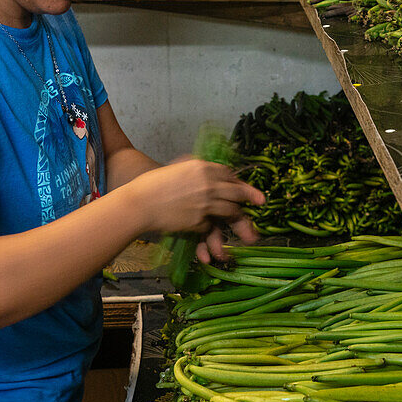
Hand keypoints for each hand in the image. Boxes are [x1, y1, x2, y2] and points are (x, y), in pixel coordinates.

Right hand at [131, 158, 262, 256]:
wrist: (140, 203)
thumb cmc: (154, 184)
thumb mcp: (178, 168)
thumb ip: (197, 168)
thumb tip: (213, 169)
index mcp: (203, 168)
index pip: (229, 174)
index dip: (240, 182)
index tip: (249, 186)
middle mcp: (208, 184)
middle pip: (237, 192)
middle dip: (251, 197)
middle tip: (261, 201)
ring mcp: (205, 204)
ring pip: (231, 211)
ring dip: (237, 218)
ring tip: (248, 228)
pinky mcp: (199, 221)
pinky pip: (211, 227)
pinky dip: (210, 231)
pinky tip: (205, 233)